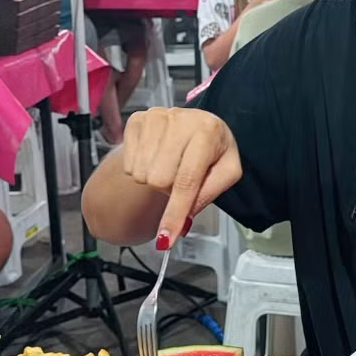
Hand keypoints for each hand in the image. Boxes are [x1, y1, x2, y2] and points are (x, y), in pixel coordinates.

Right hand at [121, 107, 241, 246]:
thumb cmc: (213, 151)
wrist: (198, 124)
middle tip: (181, 176)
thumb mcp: (226, 172)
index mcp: (208, 131)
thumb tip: (181, 225)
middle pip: (159, 180)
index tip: (166, 239)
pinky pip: (128, 165)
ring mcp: (155, 117)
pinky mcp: (137, 119)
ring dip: (154, 179)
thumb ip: (206, 197)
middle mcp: (180, 119)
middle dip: (169, 189)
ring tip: (170, 165)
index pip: (187, 180)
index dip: (175, 212)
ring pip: (141, 174)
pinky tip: (156, 158)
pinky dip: (141, 169)